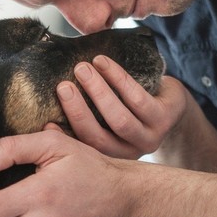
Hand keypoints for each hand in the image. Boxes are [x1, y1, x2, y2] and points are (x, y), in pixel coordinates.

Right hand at [55, 55, 187, 158]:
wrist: (171, 103)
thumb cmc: (129, 106)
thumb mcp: (106, 116)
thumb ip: (83, 113)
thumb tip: (45, 97)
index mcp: (110, 154)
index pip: (83, 148)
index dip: (63, 137)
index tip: (45, 122)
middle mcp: (129, 152)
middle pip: (98, 136)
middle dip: (78, 110)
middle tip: (62, 85)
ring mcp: (149, 137)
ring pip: (119, 118)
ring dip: (98, 92)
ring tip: (81, 68)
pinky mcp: (164, 118)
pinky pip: (138, 99)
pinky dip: (118, 79)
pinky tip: (103, 62)